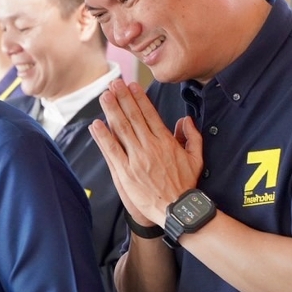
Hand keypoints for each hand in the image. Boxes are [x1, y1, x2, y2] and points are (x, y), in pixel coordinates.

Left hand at [89, 79, 203, 226]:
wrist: (177, 208)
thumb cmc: (186, 185)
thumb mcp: (196, 158)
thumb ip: (192, 137)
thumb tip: (185, 120)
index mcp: (165, 141)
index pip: (150, 114)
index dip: (139, 98)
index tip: (132, 86)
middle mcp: (150, 146)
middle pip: (133, 117)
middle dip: (123, 98)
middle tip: (114, 83)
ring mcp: (137, 159)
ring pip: (121, 130)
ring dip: (112, 111)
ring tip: (104, 96)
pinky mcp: (126, 173)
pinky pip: (112, 151)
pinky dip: (103, 137)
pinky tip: (95, 125)